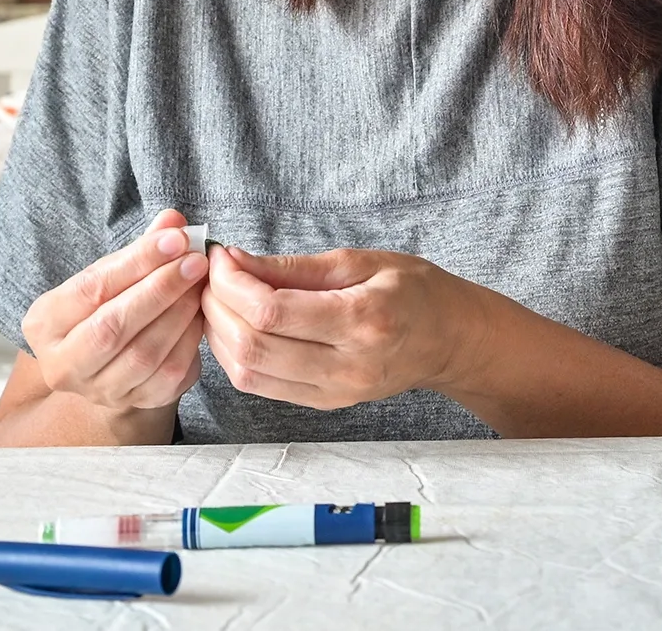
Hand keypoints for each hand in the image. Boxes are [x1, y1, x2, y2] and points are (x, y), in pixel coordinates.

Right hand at [18, 208, 209, 411]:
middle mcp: (63, 364)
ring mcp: (98, 391)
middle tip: (195, 261)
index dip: (137, 262)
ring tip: (201, 284)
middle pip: (113, 326)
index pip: (92, 288)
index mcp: (43, 323)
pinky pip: (168, 374)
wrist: (110, 367)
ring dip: (179, 313)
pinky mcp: (135, 404)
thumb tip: (173, 220)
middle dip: (160, 288)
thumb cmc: (107, 310)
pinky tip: (202, 314)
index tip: (176, 238)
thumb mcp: (110, 278)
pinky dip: (190, 340)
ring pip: (143, 353)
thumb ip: (138, 250)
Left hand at [200, 246, 488, 410]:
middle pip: (253, 345)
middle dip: (217, 306)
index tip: (221, 257)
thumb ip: (294, 267)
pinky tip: (234, 327)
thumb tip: (235, 261)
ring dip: (219, 334)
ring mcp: (335, 392)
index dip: (232, 284)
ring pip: (248, 373)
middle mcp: (347, 365)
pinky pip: (262, 386)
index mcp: (362, 320)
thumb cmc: (414, 290)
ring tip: (218, 300)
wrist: (450, 340)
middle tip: (211, 277)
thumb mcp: (360, 261)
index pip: (272, 312)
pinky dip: (235, 356)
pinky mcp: (324, 404)